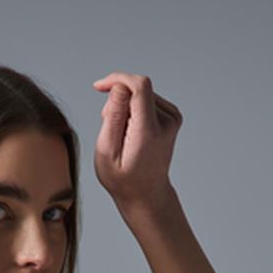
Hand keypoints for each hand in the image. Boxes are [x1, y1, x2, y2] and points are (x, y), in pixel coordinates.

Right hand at [92, 71, 182, 211]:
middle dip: (117, 101)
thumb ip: (113, 117)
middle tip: (110, 129)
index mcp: (149, 131)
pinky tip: (130, 131)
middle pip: (137, 89)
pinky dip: (133, 109)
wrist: (146, 193)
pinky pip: (146, 99)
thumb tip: (119, 87)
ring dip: (125, 107)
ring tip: (120, 134)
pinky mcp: (172, 115)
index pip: (139, 86)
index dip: (118, 79)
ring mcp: (173, 117)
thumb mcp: (106, 152)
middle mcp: (167, 121)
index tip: (99, 86)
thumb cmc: (122, 178)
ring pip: (140, 94)